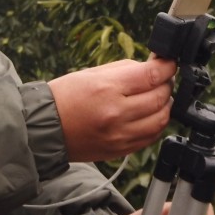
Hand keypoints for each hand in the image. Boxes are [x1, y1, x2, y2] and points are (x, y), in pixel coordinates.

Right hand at [48, 58, 175, 161]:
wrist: (46, 128)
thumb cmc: (65, 97)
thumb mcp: (92, 73)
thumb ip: (125, 70)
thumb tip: (152, 67)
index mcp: (107, 89)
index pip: (151, 75)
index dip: (167, 67)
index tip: (169, 63)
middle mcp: (116, 114)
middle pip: (160, 97)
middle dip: (166, 84)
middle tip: (161, 79)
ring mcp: (120, 135)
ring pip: (161, 119)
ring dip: (164, 105)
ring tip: (156, 97)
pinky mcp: (121, 150)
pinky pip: (151, 137)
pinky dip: (155, 124)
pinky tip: (148, 115)